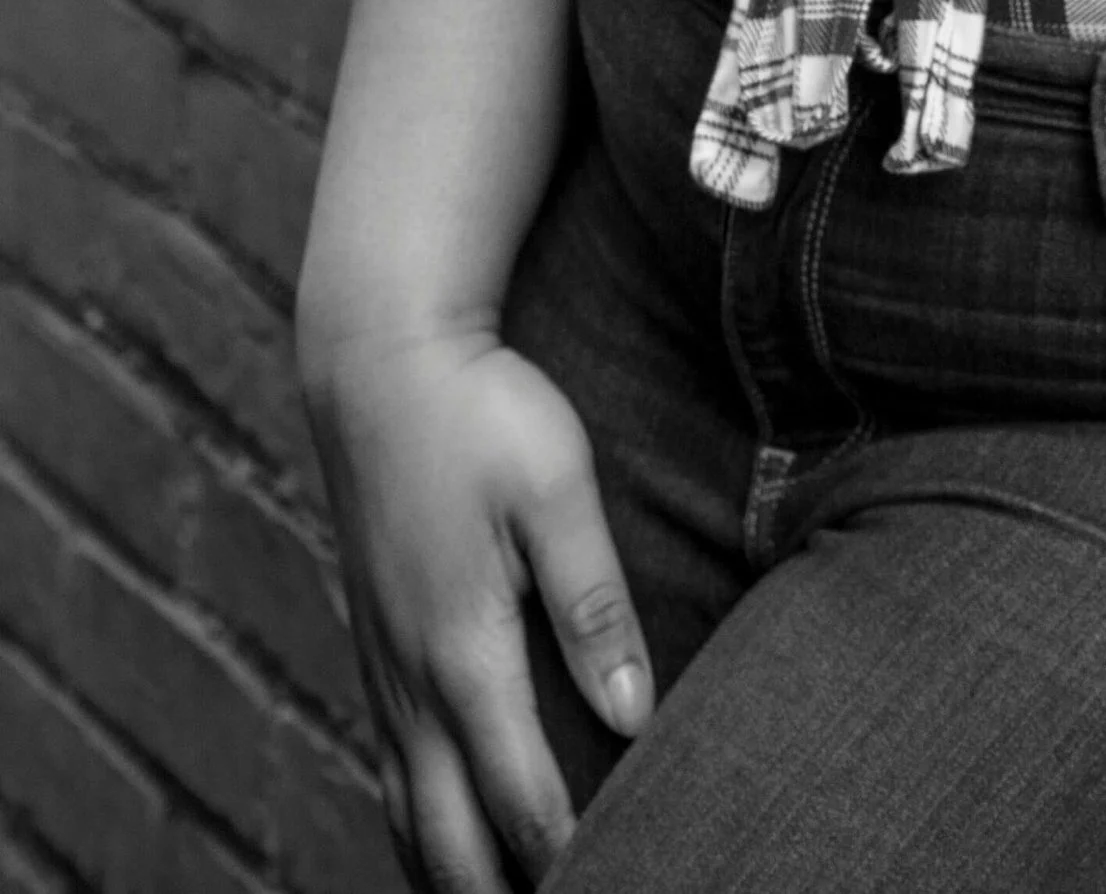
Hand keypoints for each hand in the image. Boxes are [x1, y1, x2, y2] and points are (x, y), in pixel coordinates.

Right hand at [305, 327, 651, 890]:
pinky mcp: (372, 647)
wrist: (379, 363)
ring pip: (407, 818)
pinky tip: (447, 838)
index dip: (573, 859)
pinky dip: (417, 827)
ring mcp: (382, 670)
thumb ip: (593, 603)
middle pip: (450, 842)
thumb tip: (633, 716)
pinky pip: (388, 771)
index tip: (627, 879)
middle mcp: (411, 682)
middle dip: (504, 893)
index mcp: (465, 654)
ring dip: (453, 875)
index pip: (522, 800)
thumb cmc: (482, 414)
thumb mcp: (556, 489)